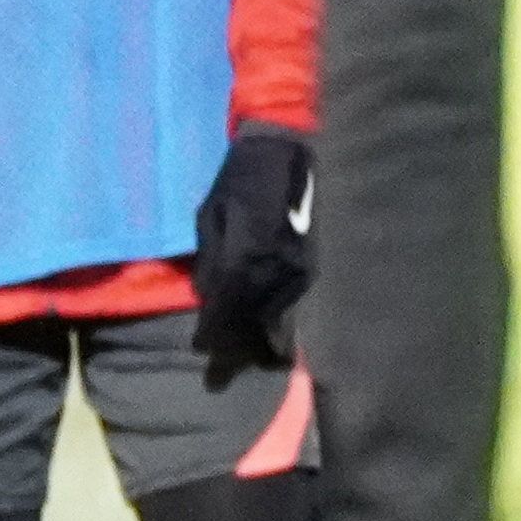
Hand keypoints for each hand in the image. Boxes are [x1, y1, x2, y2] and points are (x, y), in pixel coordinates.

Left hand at [192, 125, 313, 384]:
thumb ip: (210, 258)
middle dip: (238, 344)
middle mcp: (275, 266)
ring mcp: (301, 264)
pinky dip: (285, 314)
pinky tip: (277, 328)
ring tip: (252, 357)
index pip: (225, 307)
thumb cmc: (241, 178)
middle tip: (223, 371)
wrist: (291, 148)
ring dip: (264, 335)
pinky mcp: (317, 258)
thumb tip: (207, 296)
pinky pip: (298, 296)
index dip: (214, 333)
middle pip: (254, 318)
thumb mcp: (212, 213)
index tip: (203, 351)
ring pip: (279, 312)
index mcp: (243, 254)